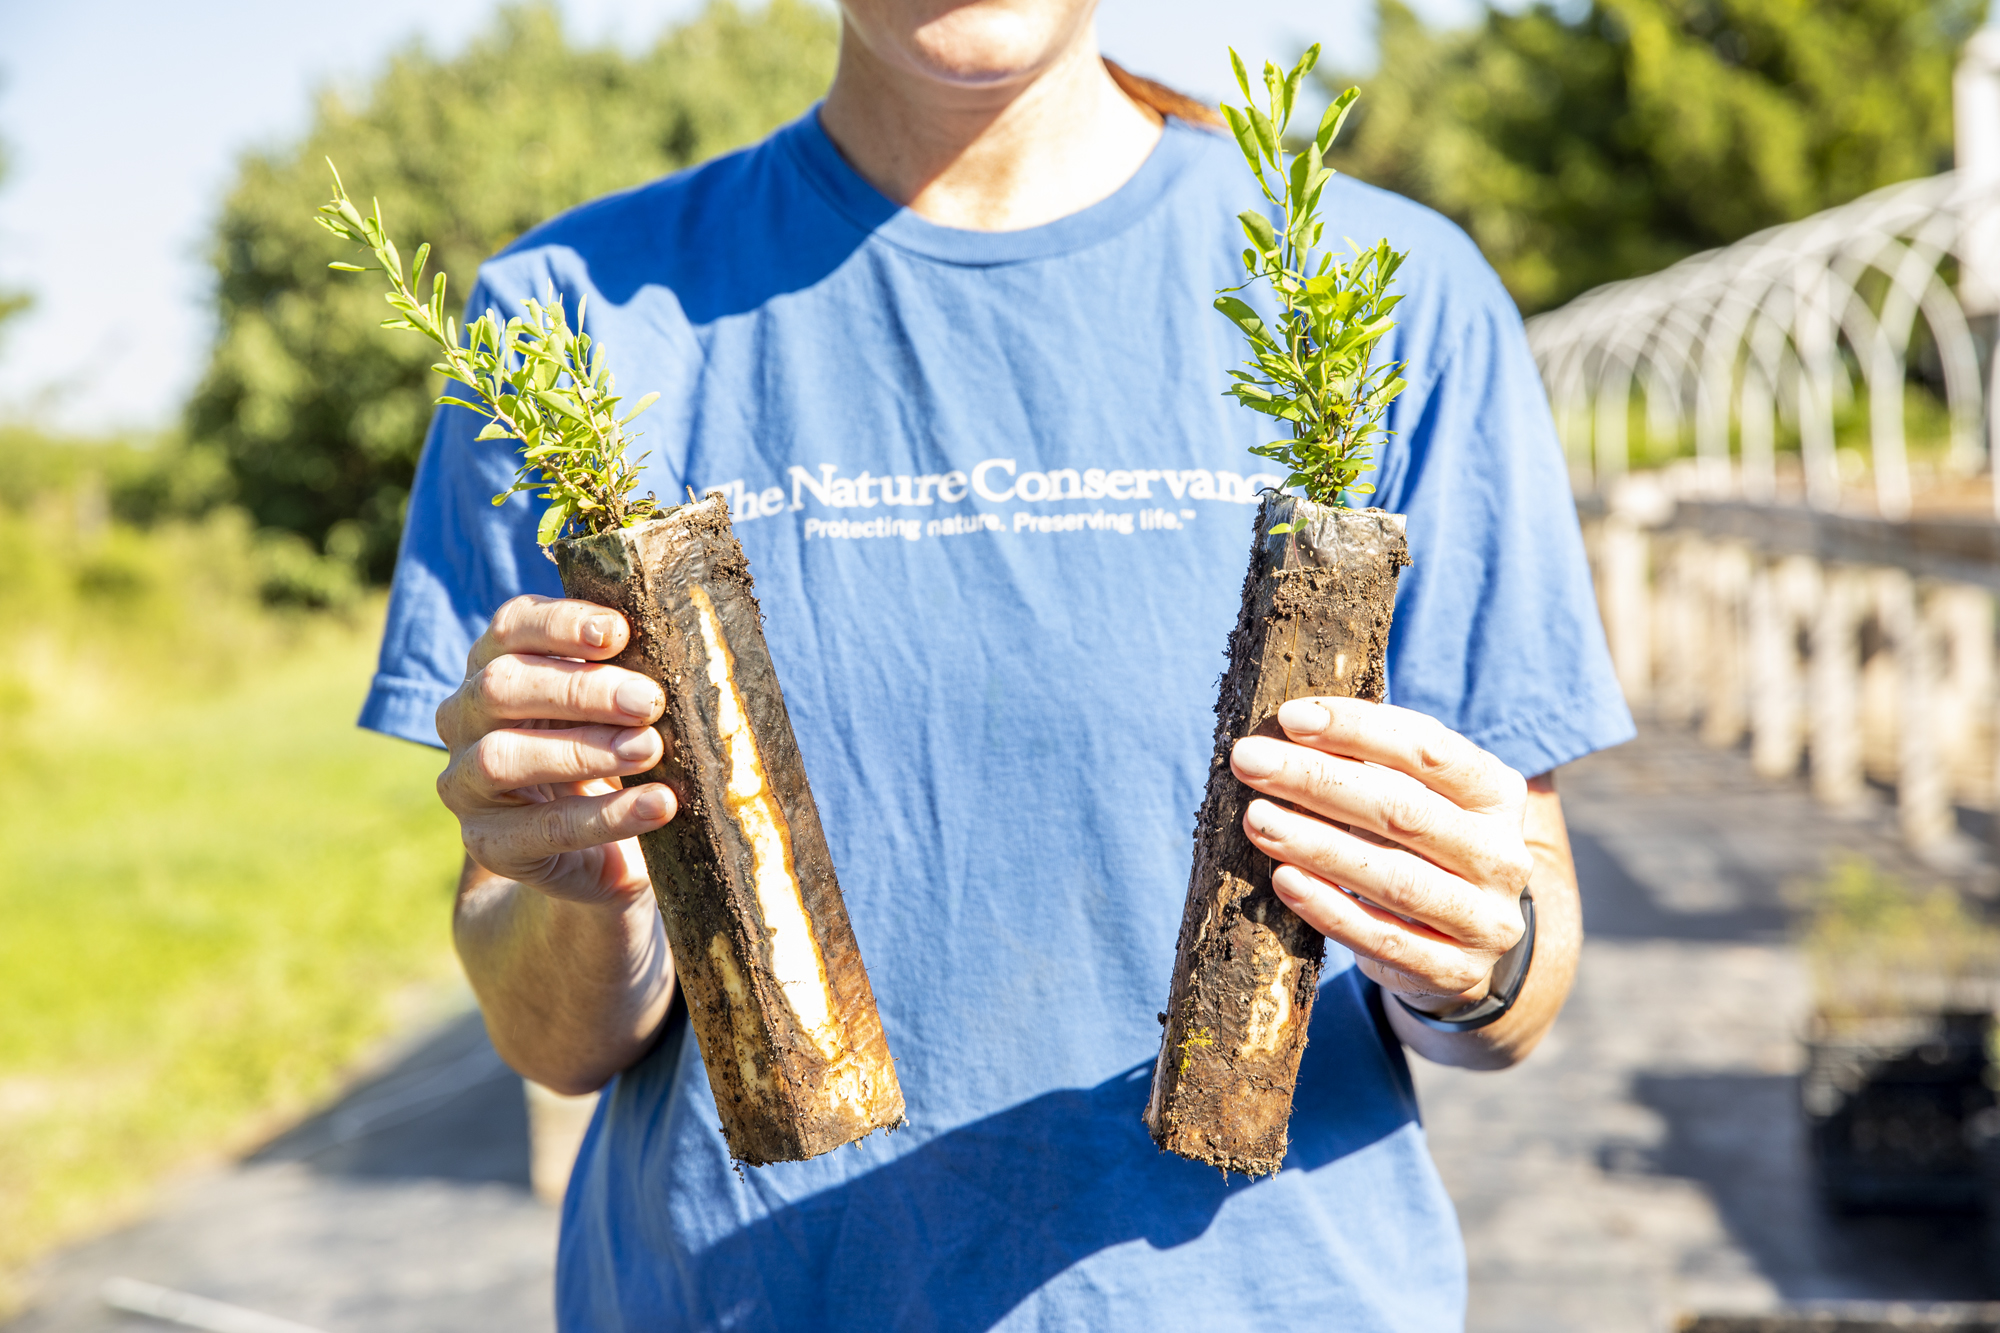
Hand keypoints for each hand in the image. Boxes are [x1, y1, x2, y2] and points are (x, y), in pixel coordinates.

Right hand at [435, 594, 676, 907]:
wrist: (603, 850)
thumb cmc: (612, 752)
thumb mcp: (615, 707)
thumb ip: (625, 673)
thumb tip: (672, 644)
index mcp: (493, 665)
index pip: (511, 628)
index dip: (561, 625)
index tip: (619, 632)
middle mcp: (464, 717)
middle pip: (502, 687)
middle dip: (580, 690)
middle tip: (649, 701)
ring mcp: (466, 784)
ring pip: (502, 757)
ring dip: (584, 750)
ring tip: (650, 750)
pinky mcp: (489, 842)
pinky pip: (543, 829)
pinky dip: (607, 815)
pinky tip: (658, 803)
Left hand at [1231, 697, 1531, 1012]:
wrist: (1466, 942)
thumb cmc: (1420, 848)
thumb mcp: (1417, 798)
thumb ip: (1370, 766)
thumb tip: (1284, 734)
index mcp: (1498, 794)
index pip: (1428, 749)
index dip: (1358, 729)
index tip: (1289, 717)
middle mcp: (1503, 857)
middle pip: (1403, 810)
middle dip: (1317, 781)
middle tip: (1249, 761)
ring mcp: (1485, 920)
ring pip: (1394, 878)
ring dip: (1316, 845)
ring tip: (1256, 819)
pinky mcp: (1457, 972)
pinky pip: (1382, 938)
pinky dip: (1328, 908)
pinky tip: (1283, 880)